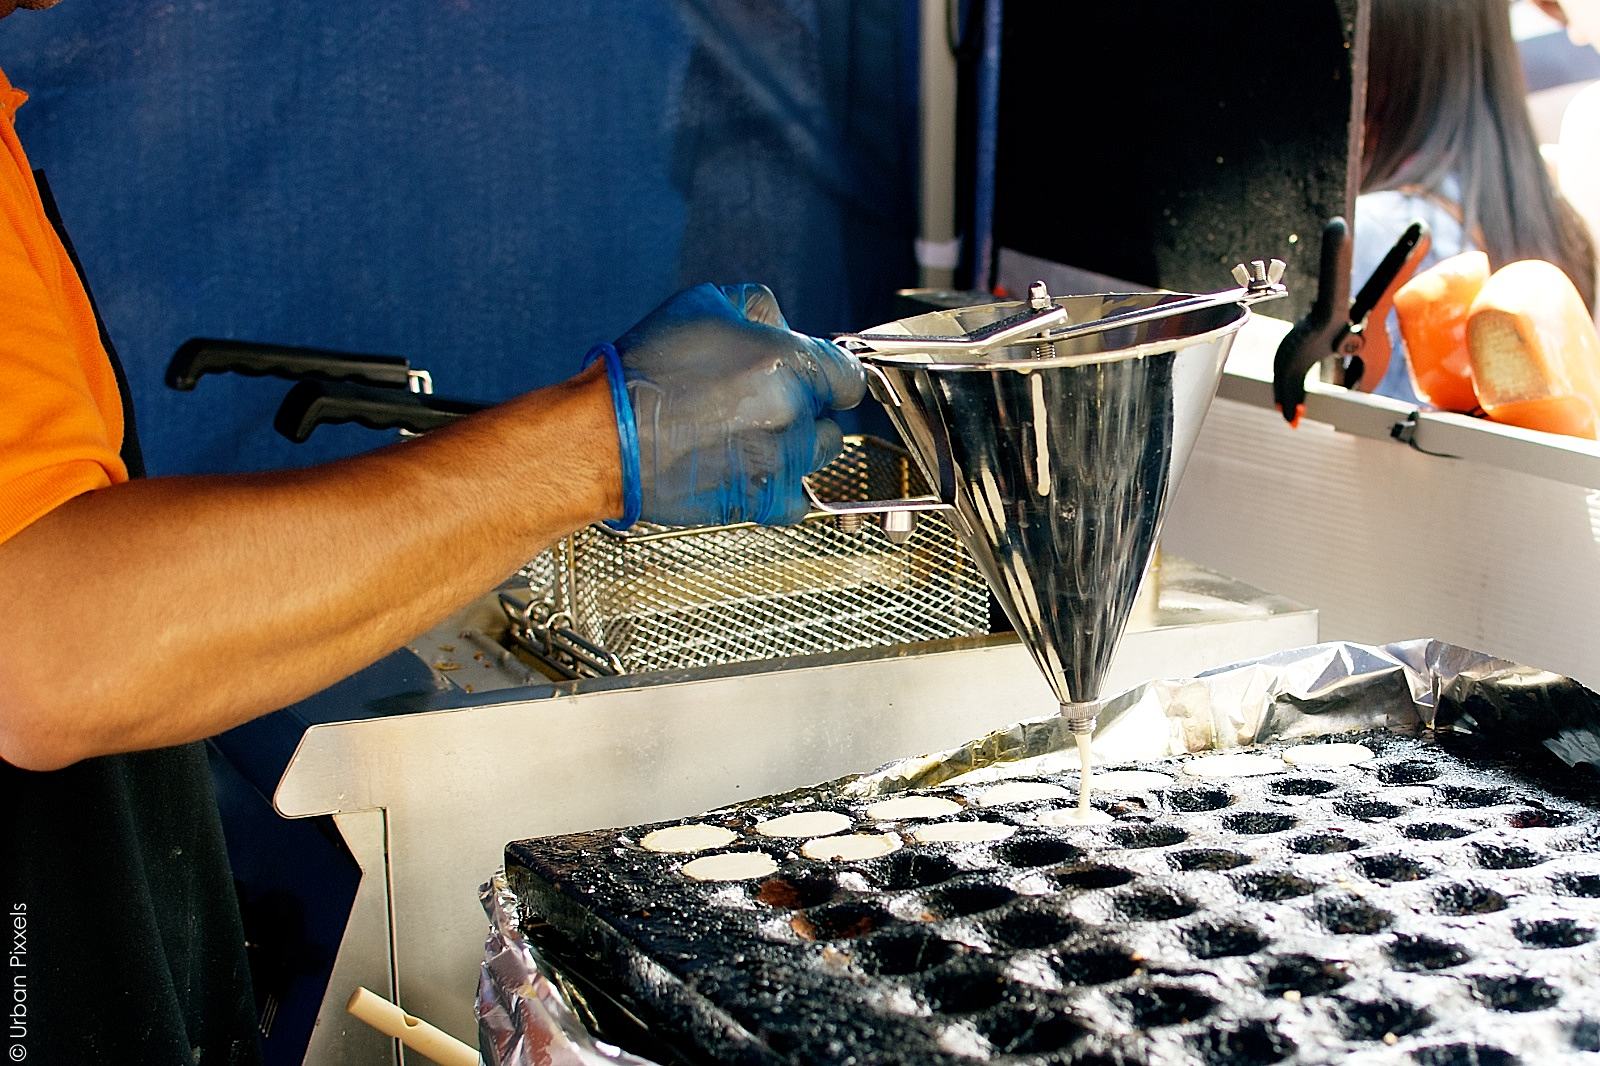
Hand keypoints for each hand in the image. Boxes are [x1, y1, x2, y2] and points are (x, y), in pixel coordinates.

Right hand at [603, 283, 864, 525]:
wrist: (607, 439)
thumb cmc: (648, 373)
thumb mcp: (703, 303)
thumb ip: (758, 307)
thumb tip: (779, 323)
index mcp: (790, 364)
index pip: (849, 375)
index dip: (830, 374)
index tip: (816, 378)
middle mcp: (795, 416)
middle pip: (833, 417)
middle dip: (808, 409)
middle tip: (764, 402)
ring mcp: (782, 464)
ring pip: (818, 456)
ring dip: (797, 446)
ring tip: (750, 436)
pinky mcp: (763, 503)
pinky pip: (798, 500)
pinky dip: (781, 487)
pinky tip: (750, 469)